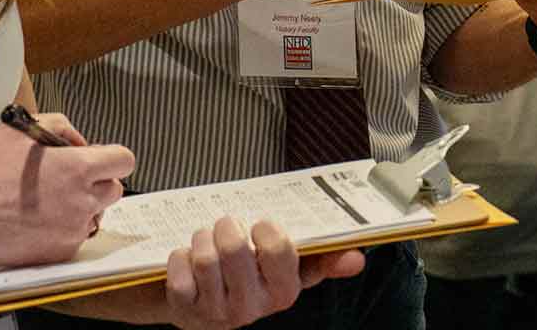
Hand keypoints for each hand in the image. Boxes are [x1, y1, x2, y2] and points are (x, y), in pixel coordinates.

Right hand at [0, 114, 133, 266]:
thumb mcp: (22, 129)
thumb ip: (61, 127)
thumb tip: (79, 141)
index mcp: (78, 168)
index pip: (124, 161)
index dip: (111, 158)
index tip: (99, 160)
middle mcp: (82, 200)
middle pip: (114, 190)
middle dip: (97, 182)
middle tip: (70, 180)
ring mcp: (72, 229)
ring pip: (95, 216)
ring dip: (81, 207)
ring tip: (48, 201)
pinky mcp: (59, 252)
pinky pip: (74, 237)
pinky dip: (62, 229)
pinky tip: (38, 219)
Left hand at [162, 218, 366, 328]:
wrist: (199, 304)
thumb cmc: (248, 275)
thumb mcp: (286, 268)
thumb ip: (322, 258)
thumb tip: (357, 258)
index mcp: (283, 292)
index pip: (279, 250)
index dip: (266, 230)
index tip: (261, 225)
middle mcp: (252, 308)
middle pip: (235, 247)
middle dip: (227, 226)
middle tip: (227, 227)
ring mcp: (217, 312)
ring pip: (205, 255)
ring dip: (202, 238)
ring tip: (207, 242)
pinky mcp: (185, 311)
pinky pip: (180, 267)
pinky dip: (180, 255)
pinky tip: (188, 262)